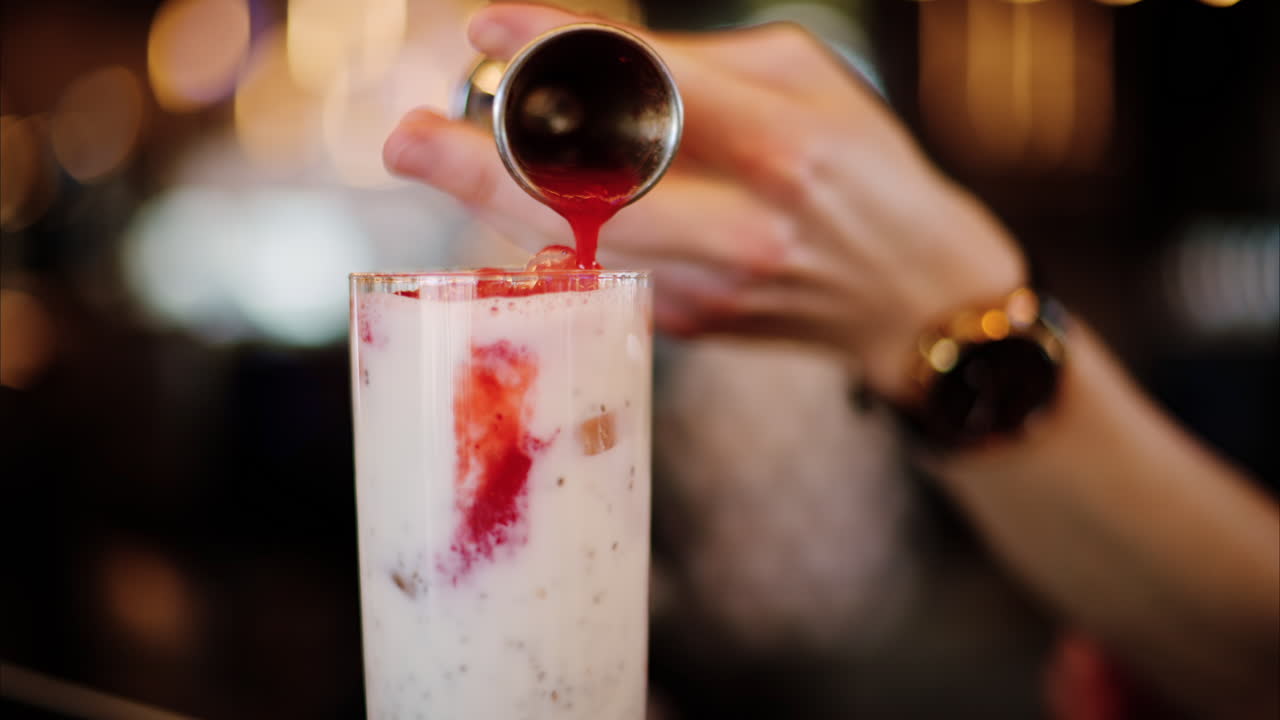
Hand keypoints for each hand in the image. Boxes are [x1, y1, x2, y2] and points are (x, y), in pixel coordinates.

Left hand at [384, 3, 1025, 400]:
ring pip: (583, 246)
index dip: (561, 54)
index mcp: (789, 145)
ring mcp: (714, 290)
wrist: (919, 304)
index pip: (657, 89)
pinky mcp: (692, 326)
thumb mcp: (818, 86)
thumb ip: (713, 65)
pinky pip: (599, 273)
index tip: (486, 30)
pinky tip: (516, 202)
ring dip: (496, 205)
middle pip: (597, 197)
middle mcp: (747, 227)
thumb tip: (598, 59)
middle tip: (405, 138)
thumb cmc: (869, 172)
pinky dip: (550, 233)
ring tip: (433, 158)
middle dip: (487, 166)